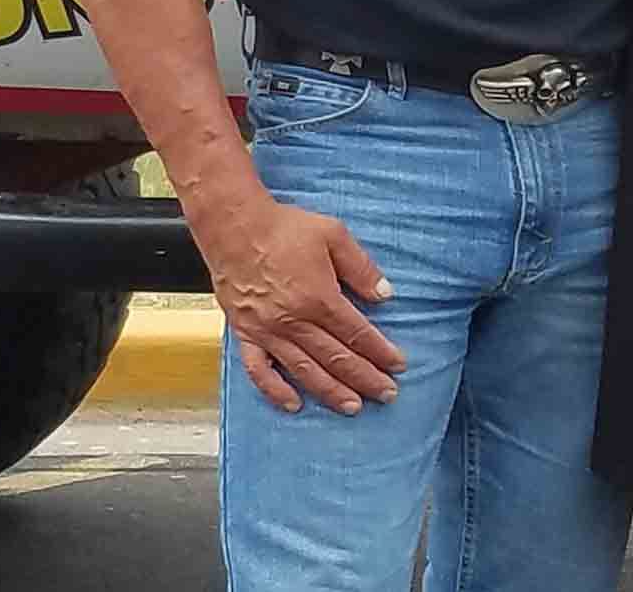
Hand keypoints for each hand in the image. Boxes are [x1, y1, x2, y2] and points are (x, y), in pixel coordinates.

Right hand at [197, 190, 406, 415]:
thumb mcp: (334, 235)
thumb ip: (361, 268)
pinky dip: (276, 391)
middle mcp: (294, 322)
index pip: (357, 334)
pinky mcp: (245, 334)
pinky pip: (260, 371)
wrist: (235, 226)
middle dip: (366, 378)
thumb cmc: (284, 227)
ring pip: (305, 371)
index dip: (380, 352)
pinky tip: (293, 404)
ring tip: (353, 407)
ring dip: (331, 392)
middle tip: (387, 394)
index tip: (398, 366)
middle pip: (336, 358)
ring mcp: (268, 332)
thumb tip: (384, 294)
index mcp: (319, 298)